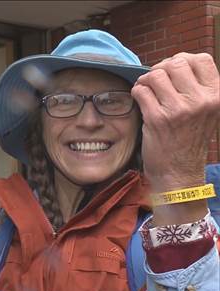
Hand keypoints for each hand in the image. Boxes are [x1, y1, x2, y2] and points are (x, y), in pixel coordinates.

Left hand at [131, 53, 219, 191]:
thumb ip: (197, 87)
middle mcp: (201, 100)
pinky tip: (141, 100)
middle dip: (161, 69)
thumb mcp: (206, 111)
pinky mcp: (158, 118)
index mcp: (217, 95)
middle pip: (175, 63)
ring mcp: (179, 109)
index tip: (172, 71)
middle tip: (155, 82)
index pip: (201, 59)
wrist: (179, 172)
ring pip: (155, 75)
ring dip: (146, 80)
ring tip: (147, 91)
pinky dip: (137, 92)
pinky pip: (141, 90)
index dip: (182, 60)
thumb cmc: (188, 139)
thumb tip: (174, 61)